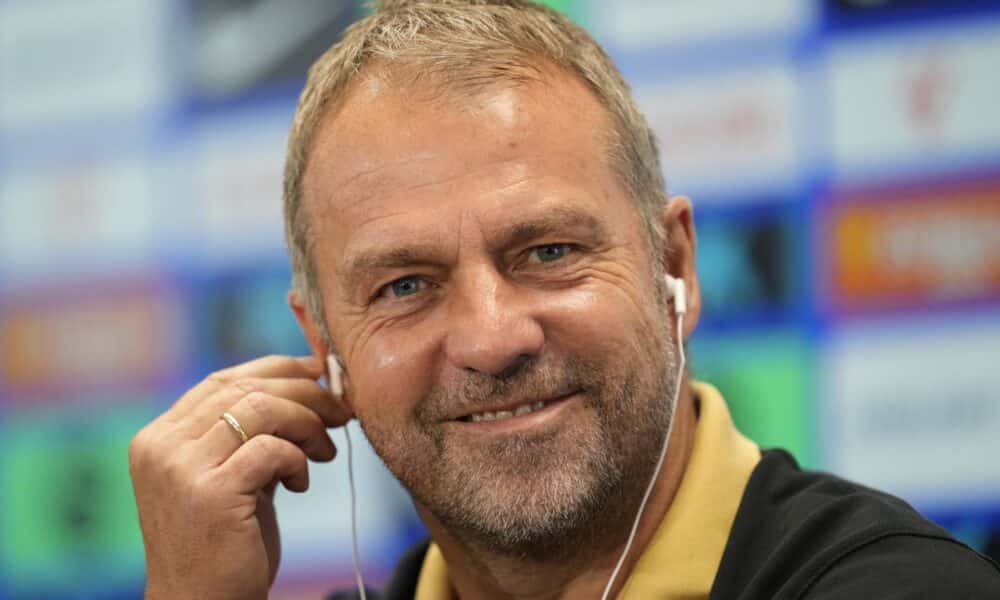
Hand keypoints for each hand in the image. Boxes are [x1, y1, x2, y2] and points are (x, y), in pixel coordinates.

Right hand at [128, 355, 349, 599]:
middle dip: (305, 393)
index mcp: (160, 437)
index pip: (222, 379)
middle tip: (340, 412)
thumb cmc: (224, 543)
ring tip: (324, 450)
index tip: (318, 375)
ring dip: (307, 423)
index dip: (276, 370)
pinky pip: (270, 449)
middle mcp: (162, 446)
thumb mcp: (229, 477)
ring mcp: (180, 469)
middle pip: (245, 388)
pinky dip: (297, 459)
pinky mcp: (210, 494)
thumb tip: (307, 385)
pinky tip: (301, 483)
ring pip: (261, 409)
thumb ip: (248, 435)